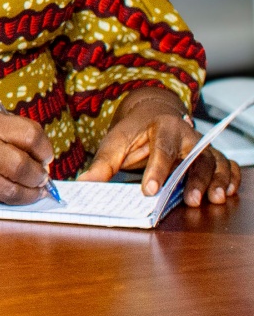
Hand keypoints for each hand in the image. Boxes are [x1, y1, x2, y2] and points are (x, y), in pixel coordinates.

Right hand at [0, 107, 54, 204]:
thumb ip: (10, 129)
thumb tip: (42, 152)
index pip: (30, 136)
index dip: (45, 148)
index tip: (45, 154)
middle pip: (23, 167)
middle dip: (39, 174)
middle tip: (41, 174)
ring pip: (14, 192)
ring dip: (32, 192)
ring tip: (34, 187)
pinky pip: (0, 201)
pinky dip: (14, 199)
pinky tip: (17, 192)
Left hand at [77, 87, 240, 206]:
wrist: (151, 115)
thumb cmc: (133, 131)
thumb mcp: (115, 141)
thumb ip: (103, 163)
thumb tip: (84, 183)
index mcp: (162, 126)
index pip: (161, 149)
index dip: (157, 170)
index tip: (149, 190)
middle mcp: (188, 135)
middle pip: (196, 156)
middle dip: (196, 179)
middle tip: (192, 200)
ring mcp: (201, 146)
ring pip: (215, 162)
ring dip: (217, 181)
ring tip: (214, 199)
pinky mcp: (210, 156)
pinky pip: (227, 165)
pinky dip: (231, 177)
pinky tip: (228, 192)